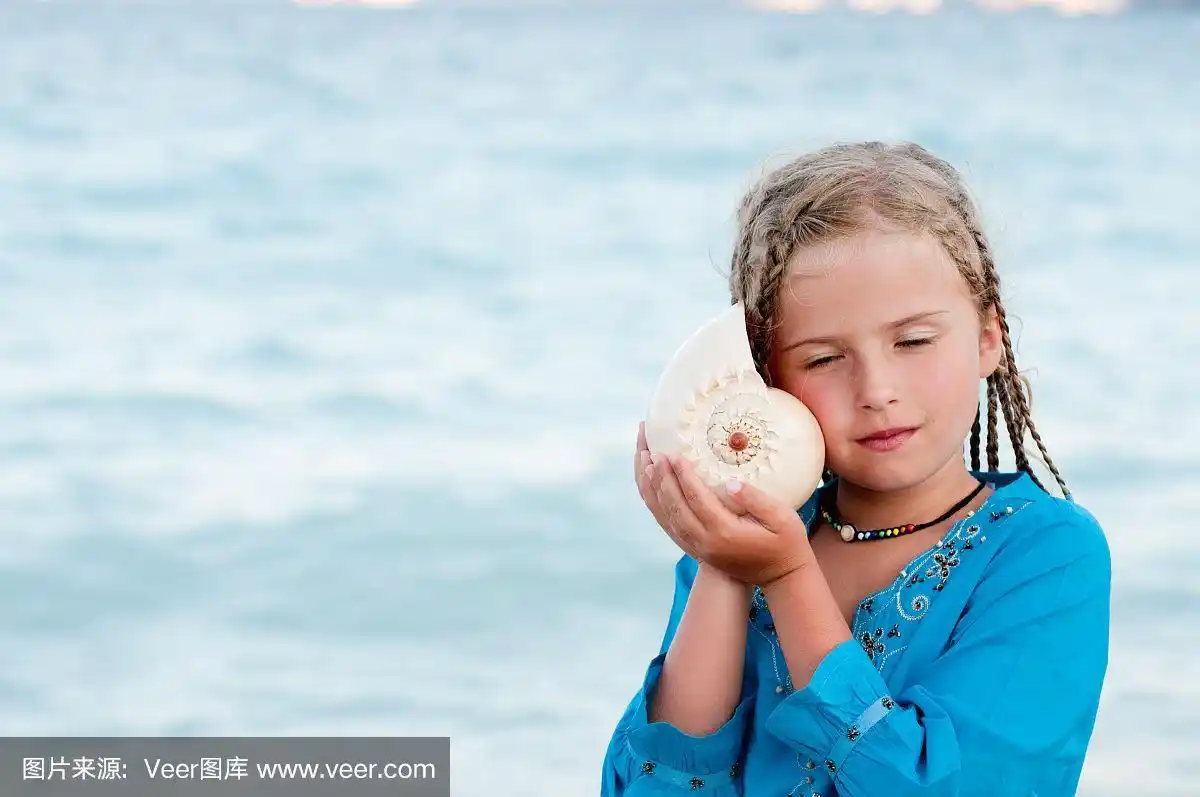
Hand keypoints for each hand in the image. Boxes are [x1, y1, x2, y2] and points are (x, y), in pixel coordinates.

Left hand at [643, 443, 813, 586]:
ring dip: (653, 489)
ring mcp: (697, 548)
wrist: (781, 577)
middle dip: (661, 478)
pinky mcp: (695, 550)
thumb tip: (730, 483)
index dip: (683, 475)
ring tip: (645, 463)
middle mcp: (705, 542)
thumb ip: (757, 500)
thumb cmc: (786, 543)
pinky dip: (656, 505)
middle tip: (653, 451)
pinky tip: (651, 486)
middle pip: (674, 507)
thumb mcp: (782, 519)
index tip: (674, 454)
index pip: (696, 499)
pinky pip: (667, 526)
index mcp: (725, 532)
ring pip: (666, 517)